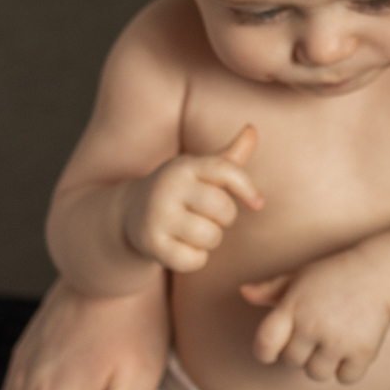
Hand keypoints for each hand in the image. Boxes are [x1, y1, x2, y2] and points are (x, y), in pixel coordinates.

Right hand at [123, 126, 261, 272]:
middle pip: (222, 208)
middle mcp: (168, 187)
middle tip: (211, 216)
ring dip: (211, 239)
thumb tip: (252, 129)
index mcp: (184, 166)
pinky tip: (183, 247)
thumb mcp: (200, 171)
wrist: (131, 213)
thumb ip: (230, 155)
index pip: (223, 169)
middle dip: (226, 217)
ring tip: (195, 231)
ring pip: (211, 236)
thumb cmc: (180, 191)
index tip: (258, 203)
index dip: (247, 187)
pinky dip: (196, 258)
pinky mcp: (152, 244)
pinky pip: (194, 260)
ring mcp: (157, 216)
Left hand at [242, 252, 389, 382]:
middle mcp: (312, 325)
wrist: (380, 274)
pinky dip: (349, 369)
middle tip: (317, 334)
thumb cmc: (334, 275)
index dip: (265, 352)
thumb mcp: (301, 277)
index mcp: (292, 307)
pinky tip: (352, 349)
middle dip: (301, 353)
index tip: (272, 351)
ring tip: (334, 342)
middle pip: (292, 362)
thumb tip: (243, 293)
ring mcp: (337, 340)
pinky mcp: (362, 351)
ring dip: (323, 364)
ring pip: (316, 374)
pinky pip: (345, 378)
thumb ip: (271, 289)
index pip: (265, 343)